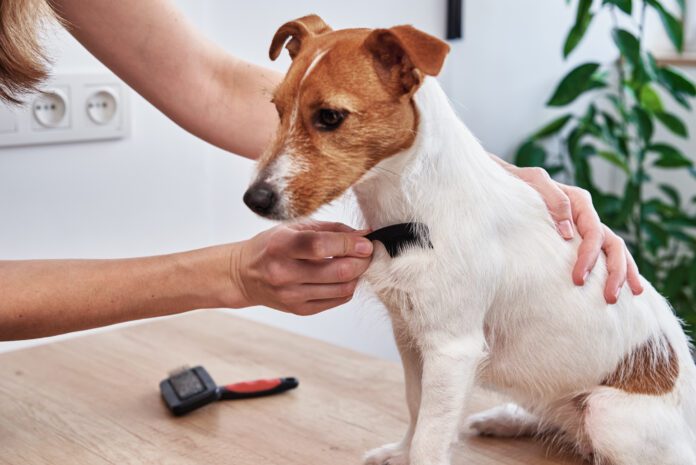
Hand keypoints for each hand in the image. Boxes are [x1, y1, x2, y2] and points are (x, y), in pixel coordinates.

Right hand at [232, 221, 372, 314]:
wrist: (244, 274)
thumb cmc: (272, 246)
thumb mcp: (295, 227)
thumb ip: (331, 229)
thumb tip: (364, 234)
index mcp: (280, 246)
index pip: (320, 245)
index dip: (349, 244)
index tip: (366, 242)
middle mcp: (284, 273)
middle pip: (337, 271)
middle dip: (361, 261)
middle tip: (367, 253)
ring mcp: (291, 295)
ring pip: (342, 288)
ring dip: (357, 275)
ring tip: (357, 264)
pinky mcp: (299, 310)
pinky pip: (337, 300)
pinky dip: (347, 287)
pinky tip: (342, 277)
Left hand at [508, 166, 643, 303]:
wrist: (505, 189)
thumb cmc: (520, 186)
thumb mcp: (535, 182)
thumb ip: (554, 200)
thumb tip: (569, 232)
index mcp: (579, 201)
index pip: (594, 233)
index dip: (590, 257)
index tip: (578, 280)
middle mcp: (587, 216)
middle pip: (612, 244)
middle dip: (615, 272)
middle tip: (609, 298)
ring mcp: (586, 228)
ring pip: (615, 251)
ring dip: (622, 275)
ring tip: (618, 299)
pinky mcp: (580, 240)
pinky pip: (607, 255)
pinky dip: (620, 271)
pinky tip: (629, 291)